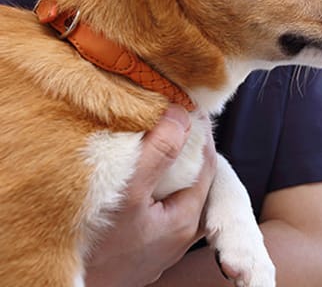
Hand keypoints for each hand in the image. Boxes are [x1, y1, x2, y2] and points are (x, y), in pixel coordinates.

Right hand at [85, 105, 216, 286]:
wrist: (55, 284)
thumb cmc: (93, 246)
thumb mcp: (128, 192)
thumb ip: (160, 152)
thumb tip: (182, 116)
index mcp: (185, 222)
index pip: (208, 166)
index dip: (200, 135)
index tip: (189, 110)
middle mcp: (178, 237)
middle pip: (192, 181)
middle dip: (184, 151)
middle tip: (170, 123)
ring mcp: (158, 246)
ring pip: (172, 196)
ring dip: (165, 170)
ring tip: (150, 145)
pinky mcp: (137, 250)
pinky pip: (153, 210)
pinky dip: (149, 189)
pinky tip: (132, 179)